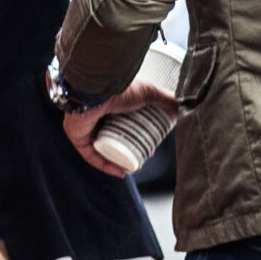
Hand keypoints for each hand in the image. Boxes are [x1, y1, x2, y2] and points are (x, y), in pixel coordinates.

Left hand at [62, 74, 177, 177]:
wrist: (96, 88)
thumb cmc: (121, 87)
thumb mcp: (150, 92)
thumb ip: (167, 98)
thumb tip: (183, 107)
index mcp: (112, 103)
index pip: (124, 124)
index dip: (136, 137)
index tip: (150, 147)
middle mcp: (97, 115)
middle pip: (113, 139)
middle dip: (128, 152)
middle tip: (143, 160)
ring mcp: (86, 126)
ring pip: (102, 149)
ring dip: (117, 162)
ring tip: (133, 169)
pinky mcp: (77, 136)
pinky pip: (91, 155)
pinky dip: (105, 165)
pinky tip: (120, 172)